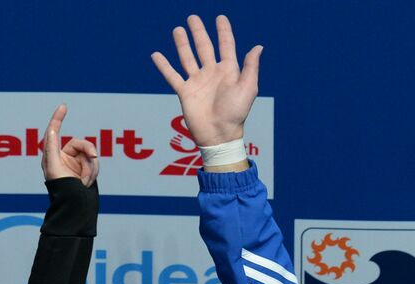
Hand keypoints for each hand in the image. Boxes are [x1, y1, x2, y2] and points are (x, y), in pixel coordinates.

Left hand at [41, 105, 98, 185]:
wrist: (75, 208)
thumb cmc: (61, 190)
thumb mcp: (53, 167)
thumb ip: (52, 147)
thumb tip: (52, 130)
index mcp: (52, 156)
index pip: (54, 132)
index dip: (58, 118)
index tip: (64, 106)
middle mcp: (64, 157)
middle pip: (80, 143)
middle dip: (88, 151)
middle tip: (94, 157)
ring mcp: (76, 164)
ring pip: (90, 154)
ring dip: (90, 168)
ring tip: (84, 182)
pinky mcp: (86, 170)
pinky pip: (94, 163)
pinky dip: (93, 172)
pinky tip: (86, 183)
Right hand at [151, 14, 261, 148]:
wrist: (218, 134)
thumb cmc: (236, 113)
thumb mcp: (248, 88)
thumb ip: (251, 67)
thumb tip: (258, 47)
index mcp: (228, 71)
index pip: (226, 45)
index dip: (223, 31)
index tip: (220, 18)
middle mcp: (212, 73)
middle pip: (204, 47)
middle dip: (198, 32)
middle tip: (192, 18)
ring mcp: (197, 82)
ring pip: (188, 57)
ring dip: (182, 43)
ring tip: (177, 29)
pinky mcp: (185, 92)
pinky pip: (172, 76)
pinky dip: (164, 66)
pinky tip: (156, 55)